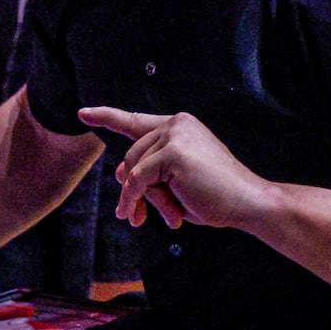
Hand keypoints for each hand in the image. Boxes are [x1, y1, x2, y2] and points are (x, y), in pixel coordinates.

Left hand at [81, 108, 272, 231]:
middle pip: (131, 155)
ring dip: (139, 198)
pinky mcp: (172, 152)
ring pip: (133, 168)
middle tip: (139, 216)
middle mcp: (176, 123)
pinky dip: (133, 199)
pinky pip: (137, 179)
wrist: (248, 202)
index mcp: (180, 126)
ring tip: (157, 216)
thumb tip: (118, 175)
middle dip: (133, 188)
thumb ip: (149, 174)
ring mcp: (175, 135)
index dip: (106, 117)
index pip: (136, 120)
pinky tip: (135, 214)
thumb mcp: (176, 183)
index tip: (83, 113)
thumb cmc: (216, 196)